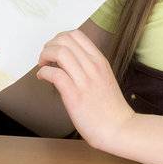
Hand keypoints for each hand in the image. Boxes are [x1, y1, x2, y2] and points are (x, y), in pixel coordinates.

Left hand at [34, 29, 136, 150]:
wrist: (119, 128)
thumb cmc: (110, 108)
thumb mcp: (103, 78)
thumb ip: (88, 68)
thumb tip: (67, 62)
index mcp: (99, 61)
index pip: (77, 35)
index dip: (59, 38)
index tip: (54, 49)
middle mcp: (92, 66)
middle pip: (64, 39)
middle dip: (49, 45)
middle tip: (46, 58)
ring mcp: (84, 80)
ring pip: (59, 52)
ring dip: (45, 56)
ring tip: (42, 66)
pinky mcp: (75, 95)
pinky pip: (55, 73)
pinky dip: (43, 72)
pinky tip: (42, 78)